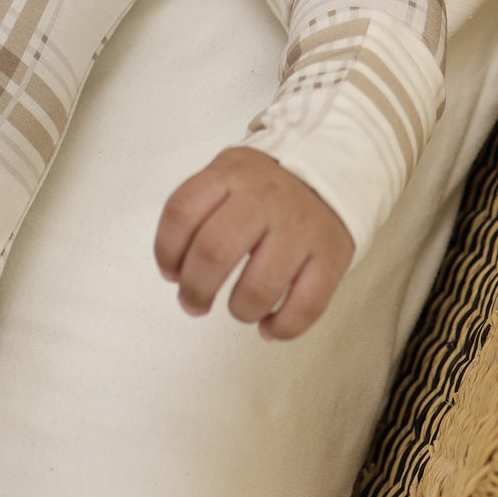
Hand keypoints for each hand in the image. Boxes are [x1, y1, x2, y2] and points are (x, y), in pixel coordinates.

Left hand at [153, 146, 354, 339]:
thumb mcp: (228, 174)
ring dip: (240, 311)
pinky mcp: (331, 256)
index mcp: (231, 174)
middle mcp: (265, 199)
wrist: (331, 169)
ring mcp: (300, 228)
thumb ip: (198, 212)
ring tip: (240, 310)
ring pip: (260, 288)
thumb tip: (176, 272)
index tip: (171, 273)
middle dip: (195, 290)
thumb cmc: (265, 186)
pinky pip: (305, 306)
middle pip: (214, 252)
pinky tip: (270, 327)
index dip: (166, 252)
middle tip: (194, 303)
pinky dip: (282, 327)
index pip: (181, 212)